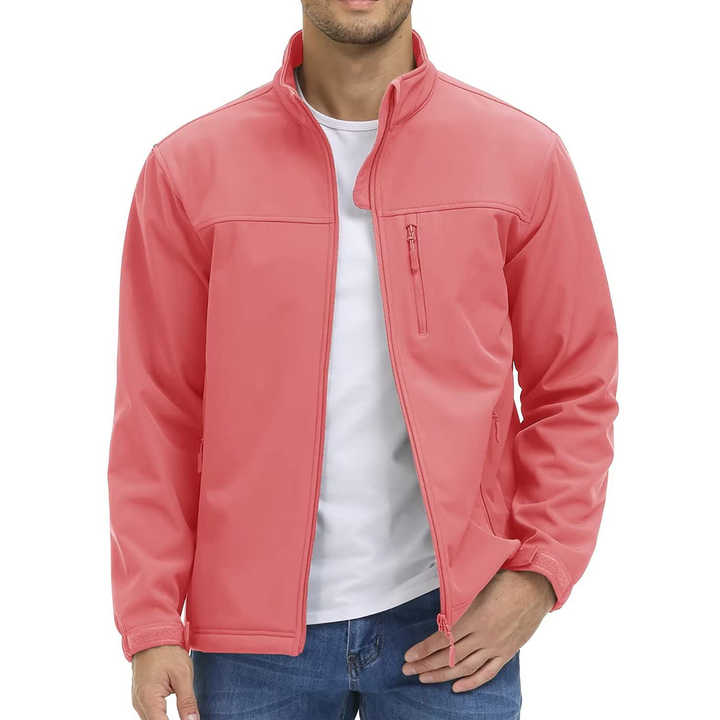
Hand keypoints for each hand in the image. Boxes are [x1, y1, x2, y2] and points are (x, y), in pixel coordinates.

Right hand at [131, 645, 198, 719]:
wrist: (152, 636)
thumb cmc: (167, 652)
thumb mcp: (183, 675)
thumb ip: (187, 701)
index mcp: (149, 698)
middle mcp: (139, 703)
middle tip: (189, 717)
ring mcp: (138, 701)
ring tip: (183, 715)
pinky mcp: (141, 698)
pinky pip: (150, 714)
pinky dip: (160, 717)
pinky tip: (173, 715)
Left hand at [402, 570, 555, 692]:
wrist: (536, 587)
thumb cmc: (505, 579)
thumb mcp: (478, 584)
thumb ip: (459, 599)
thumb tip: (438, 608)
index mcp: (475, 617)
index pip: (443, 639)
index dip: (424, 649)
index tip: (408, 655)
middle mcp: (484, 636)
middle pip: (450, 656)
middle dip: (426, 664)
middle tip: (408, 670)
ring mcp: (495, 647)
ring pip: (465, 667)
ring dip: (442, 674)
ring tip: (424, 678)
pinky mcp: (506, 652)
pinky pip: (487, 672)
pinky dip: (471, 682)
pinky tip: (456, 687)